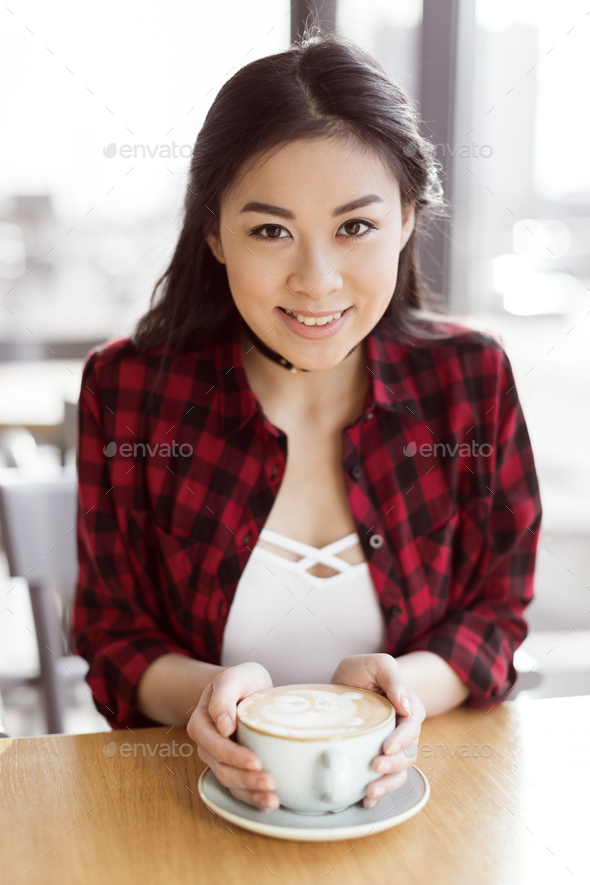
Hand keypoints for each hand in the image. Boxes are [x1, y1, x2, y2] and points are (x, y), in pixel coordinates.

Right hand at [187, 662, 279, 811]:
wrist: (248, 688)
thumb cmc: (241, 680)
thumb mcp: (233, 677)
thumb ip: (224, 695)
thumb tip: (223, 725)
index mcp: (201, 723)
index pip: (214, 745)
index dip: (233, 756)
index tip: (255, 761)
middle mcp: (207, 745)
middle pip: (222, 768)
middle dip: (246, 780)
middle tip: (271, 782)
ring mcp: (220, 759)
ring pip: (231, 782)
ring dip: (251, 793)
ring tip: (273, 799)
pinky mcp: (235, 768)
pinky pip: (240, 788)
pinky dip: (253, 798)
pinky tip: (269, 803)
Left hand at [330, 653, 424, 807]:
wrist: (349, 683)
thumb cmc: (365, 671)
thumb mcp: (378, 664)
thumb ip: (393, 677)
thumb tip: (405, 704)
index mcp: (409, 709)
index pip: (411, 728)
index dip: (402, 741)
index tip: (386, 748)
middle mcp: (404, 732)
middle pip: (408, 756)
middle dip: (394, 766)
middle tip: (374, 767)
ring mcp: (391, 749)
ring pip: (399, 773)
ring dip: (387, 785)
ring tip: (369, 792)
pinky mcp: (376, 759)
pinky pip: (384, 781)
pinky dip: (377, 794)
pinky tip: (365, 800)